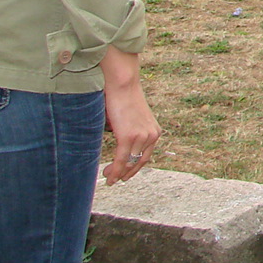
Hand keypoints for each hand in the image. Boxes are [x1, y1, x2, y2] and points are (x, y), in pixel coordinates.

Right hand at [100, 48, 158, 184]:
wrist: (123, 84)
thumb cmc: (125, 97)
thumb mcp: (133, 117)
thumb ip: (131, 131)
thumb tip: (121, 142)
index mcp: (155, 131)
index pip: (146, 156)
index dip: (135, 167)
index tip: (125, 174)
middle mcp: (151, 136)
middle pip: (139, 162)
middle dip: (127, 173)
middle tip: (116, 179)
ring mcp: (141, 137)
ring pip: (129, 162)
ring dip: (118, 172)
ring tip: (108, 176)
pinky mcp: (128, 137)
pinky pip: (122, 159)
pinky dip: (115, 170)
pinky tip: (109, 178)